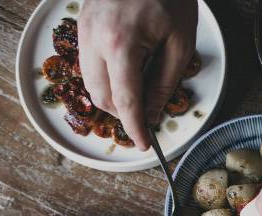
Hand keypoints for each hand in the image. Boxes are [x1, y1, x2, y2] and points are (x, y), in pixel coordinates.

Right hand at [78, 0, 196, 149]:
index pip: (125, 101)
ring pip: (90, 83)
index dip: (135, 127)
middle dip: (124, 113)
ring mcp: (84, 31)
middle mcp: (94, 40)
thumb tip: (153, 114)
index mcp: (121, 45)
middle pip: (102, 97)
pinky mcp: (82, 24)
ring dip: (112, 97)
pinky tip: (126, 73)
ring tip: (139, 94)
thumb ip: (165, 83)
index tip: (143, 144)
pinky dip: (104, 77)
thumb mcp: (179, 43)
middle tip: (148, 115)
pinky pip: (88, 64)